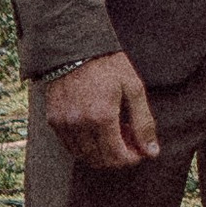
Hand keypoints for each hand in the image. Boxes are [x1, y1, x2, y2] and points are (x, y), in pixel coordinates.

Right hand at [43, 50, 159, 170]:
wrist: (75, 47)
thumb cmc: (108, 65)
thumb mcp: (133, 88)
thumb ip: (144, 122)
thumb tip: (152, 152)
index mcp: (102, 117)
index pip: (117, 157)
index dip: (131, 159)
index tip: (140, 150)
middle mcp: (80, 124)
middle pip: (100, 160)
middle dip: (118, 157)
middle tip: (128, 140)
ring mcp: (64, 124)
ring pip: (84, 156)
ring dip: (101, 153)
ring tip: (113, 133)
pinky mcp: (53, 120)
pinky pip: (70, 146)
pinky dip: (85, 146)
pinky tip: (96, 131)